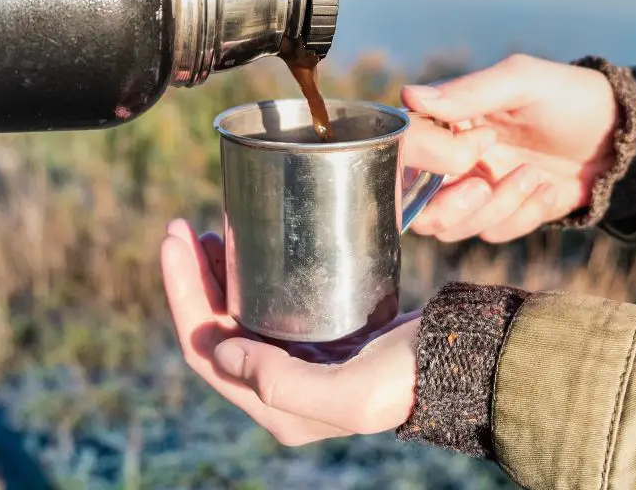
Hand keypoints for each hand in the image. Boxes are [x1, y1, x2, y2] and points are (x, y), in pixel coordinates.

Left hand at [160, 218, 419, 445]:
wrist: (459, 360)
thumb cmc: (406, 380)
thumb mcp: (346, 394)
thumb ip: (281, 382)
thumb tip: (223, 354)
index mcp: (276, 408)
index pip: (205, 350)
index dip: (183, 296)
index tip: (176, 243)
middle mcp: (279, 387)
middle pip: (214, 328)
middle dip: (192, 277)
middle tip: (181, 227)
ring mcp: (297, 359)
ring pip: (236, 314)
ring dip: (216, 275)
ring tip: (206, 232)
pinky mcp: (318, 333)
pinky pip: (265, 303)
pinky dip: (248, 273)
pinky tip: (246, 245)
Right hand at [402, 54, 618, 242]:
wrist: (621, 136)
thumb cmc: (568, 96)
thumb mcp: (523, 82)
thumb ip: (469, 91)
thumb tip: (408, 95)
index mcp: (446, 121)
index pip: (406, 150)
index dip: (428, 159)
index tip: (479, 142)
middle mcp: (450, 160)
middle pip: (416, 205)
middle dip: (449, 206)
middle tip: (485, 185)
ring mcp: (473, 191)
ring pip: (452, 227)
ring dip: (496, 208)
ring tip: (535, 176)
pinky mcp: (501, 215)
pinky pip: (493, 233)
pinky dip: (523, 216)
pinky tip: (549, 190)